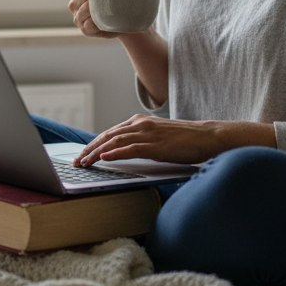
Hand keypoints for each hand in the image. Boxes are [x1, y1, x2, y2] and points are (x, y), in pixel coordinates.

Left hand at [75, 115, 274, 166]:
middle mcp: (141, 124)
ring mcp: (149, 134)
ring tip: (85, 162)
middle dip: (90, 149)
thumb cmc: (185, 140)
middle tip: (77, 162)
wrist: (209, 137)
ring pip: (116, 141)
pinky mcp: (157, 145)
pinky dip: (116, 152)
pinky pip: (132, 148)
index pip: (110, 133)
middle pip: (108, 136)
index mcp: (140, 122)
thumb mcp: (158, 138)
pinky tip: (105, 157)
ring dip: (97, 152)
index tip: (82, 155)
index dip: (93, 144)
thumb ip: (141, 142)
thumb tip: (123, 153)